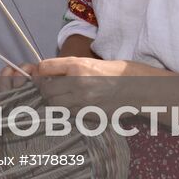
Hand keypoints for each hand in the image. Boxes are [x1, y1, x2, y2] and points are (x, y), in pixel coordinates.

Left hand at [32, 57, 168, 110]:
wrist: (140, 88)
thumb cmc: (115, 71)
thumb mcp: (90, 62)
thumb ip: (67, 67)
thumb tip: (43, 72)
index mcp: (78, 65)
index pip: (45, 68)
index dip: (38, 72)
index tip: (39, 75)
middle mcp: (78, 83)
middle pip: (46, 90)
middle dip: (44, 90)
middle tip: (49, 88)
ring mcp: (84, 102)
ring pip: (55, 105)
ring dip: (55, 102)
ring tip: (63, 97)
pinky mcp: (90, 116)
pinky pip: (69, 114)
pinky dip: (67, 111)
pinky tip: (76, 105)